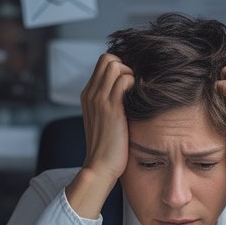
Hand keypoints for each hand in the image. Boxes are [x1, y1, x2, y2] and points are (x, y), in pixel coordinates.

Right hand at [80, 53, 133, 180]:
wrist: (100, 166)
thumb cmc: (107, 147)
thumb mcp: (105, 120)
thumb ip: (111, 104)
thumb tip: (128, 93)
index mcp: (88, 95)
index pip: (103, 63)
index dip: (120, 66)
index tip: (131, 81)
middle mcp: (90, 93)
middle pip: (107, 58)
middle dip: (125, 65)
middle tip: (134, 85)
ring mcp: (99, 99)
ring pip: (115, 64)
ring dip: (130, 73)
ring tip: (135, 93)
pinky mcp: (111, 108)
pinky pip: (124, 80)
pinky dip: (134, 83)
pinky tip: (137, 100)